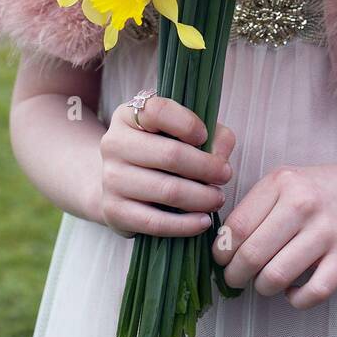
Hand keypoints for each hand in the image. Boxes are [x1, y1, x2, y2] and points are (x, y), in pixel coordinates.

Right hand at [99, 93, 235, 239]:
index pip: (158, 111)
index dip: (188, 124)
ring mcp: (110, 178)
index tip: (205, 136)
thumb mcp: (181, 132)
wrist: (118, 182)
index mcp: (128, 116)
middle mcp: (114, 143)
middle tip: (225, 175)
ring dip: (201, 198)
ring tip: (217, 198)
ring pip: (167, 190)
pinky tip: (203, 221)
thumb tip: (221, 156)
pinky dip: (185, 225)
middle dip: (207, 168)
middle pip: (170, 155)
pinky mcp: (113, 211)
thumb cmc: (159, 151)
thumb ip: (212, 134)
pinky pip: (155, 222)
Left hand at [211, 160, 336, 307]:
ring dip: (262, 288)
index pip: (237, 227)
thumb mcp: (285, 182)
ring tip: (264, 282)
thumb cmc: (318, 190)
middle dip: (235, 275)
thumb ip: (255, 207)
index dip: (222, 251)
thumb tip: (223, 247)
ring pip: (276, 277)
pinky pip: (312, 294)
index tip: (222, 260)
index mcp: (282, 182)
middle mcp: (303, 204)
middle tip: (235, 279)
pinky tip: (292, 291)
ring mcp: (327, 231)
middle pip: (252, 255)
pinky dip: (295, 300)